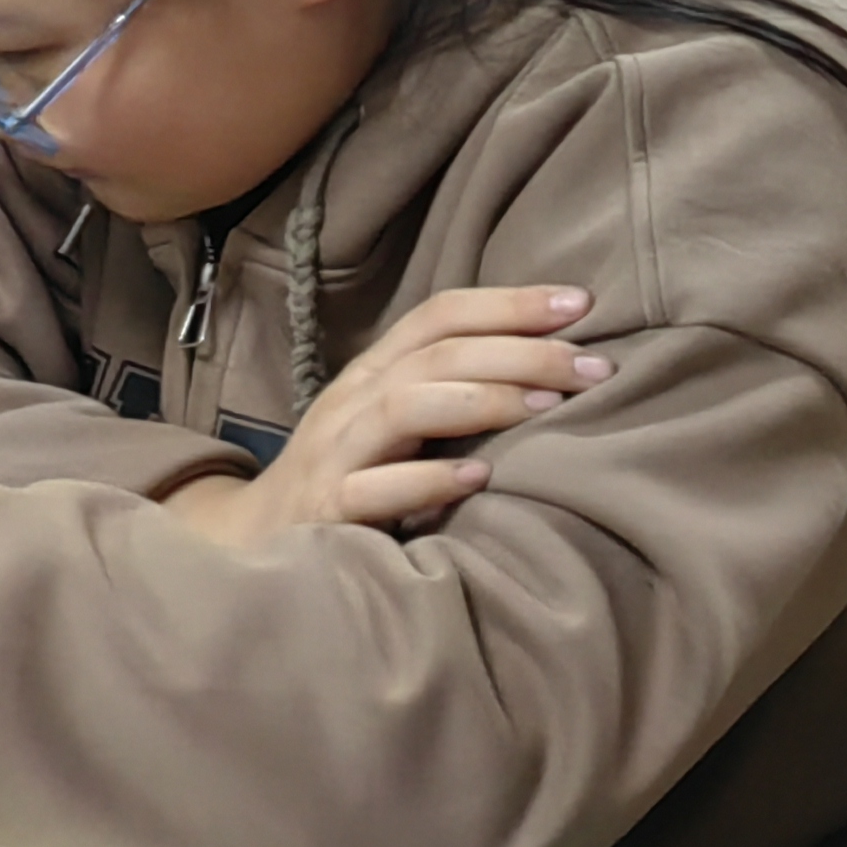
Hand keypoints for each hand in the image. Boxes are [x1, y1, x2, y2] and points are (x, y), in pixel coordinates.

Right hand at [164, 285, 605, 541]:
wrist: (252, 544)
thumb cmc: (350, 476)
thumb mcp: (395, 423)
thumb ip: (454, 390)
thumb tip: (556, 364)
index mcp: (376, 370)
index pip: (442, 313)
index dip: (511, 302)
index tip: (584, 304)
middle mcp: (353, 400)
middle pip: (439, 354)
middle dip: (524, 353)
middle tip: (594, 367)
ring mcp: (334, 454)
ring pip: (406, 406)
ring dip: (485, 400)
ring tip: (548, 406)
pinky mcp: (322, 512)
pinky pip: (372, 489)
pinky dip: (428, 480)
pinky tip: (479, 477)